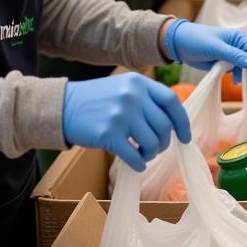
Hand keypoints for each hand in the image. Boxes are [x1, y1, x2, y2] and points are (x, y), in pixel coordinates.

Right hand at [62, 73, 190, 171]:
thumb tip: (173, 122)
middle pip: (164, 125)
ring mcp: (121, 114)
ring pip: (152, 142)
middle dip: (165, 142)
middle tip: (157, 148)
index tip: (185, 137)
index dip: (182, 122)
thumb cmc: (96, 100)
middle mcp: (133, 96)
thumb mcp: (123, 87)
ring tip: (143, 154)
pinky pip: (134, 155)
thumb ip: (146, 98)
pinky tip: (136, 164)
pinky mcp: (109, 134)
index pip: (172, 101)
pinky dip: (139, 163)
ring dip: (151, 153)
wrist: (61, 107)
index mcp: (139, 82)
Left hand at [163, 19, 246, 93]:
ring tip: (246, 89)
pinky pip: (238, 71)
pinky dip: (239, 78)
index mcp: (241, 39)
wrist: (179, 43)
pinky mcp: (226, 63)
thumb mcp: (215, 48)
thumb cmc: (196, 40)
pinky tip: (234, 82)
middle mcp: (240, 46)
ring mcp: (234, 55)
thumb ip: (235, 56)